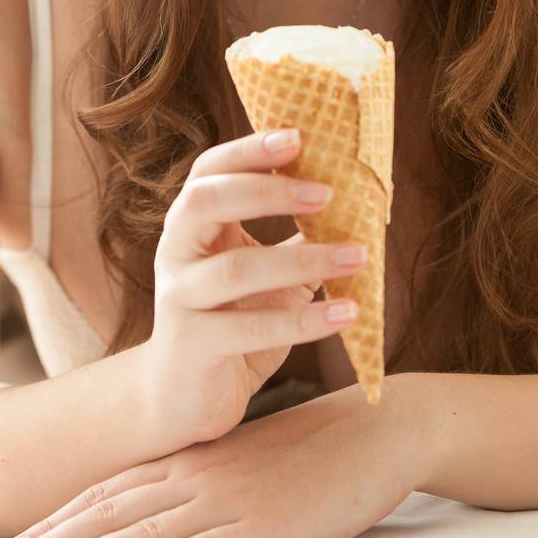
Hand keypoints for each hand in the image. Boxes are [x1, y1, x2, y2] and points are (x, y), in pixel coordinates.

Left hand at [0, 381, 419, 537]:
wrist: (379, 429)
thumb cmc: (317, 448)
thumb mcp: (248, 460)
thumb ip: (205, 478)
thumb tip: (164, 501)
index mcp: (192, 461)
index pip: (107, 492)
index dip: (56, 519)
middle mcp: (197, 478)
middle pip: (105, 513)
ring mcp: (227, 502)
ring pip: (137, 533)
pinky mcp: (261, 527)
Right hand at [145, 125, 368, 445]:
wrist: (182, 399)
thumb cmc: (233, 323)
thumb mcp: (264, 273)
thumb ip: (296, 237)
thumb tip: (361, 200)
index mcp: (194, 226)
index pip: (209, 171)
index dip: (248, 151)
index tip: (298, 137)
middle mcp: (177, 254)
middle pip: (204, 202)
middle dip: (266, 192)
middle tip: (327, 192)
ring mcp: (179, 300)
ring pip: (235, 270)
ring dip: (304, 260)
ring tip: (357, 256)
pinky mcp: (193, 346)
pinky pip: (250, 329)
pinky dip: (305, 319)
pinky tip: (348, 313)